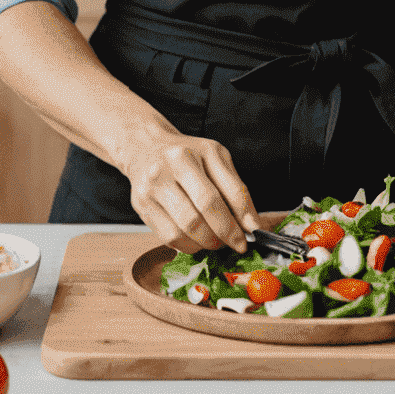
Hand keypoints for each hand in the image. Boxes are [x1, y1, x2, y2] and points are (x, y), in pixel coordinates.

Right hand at [117, 128, 259, 253]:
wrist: (146, 148)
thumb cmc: (187, 155)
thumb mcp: (216, 159)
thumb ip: (236, 189)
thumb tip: (252, 225)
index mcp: (196, 152)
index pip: (226, 190)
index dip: (241, 218)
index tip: (252, 235)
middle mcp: (170, 166)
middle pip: (205, 209)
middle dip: (225, 233)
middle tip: (234, 243)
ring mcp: (153, 186)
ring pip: (187, 227)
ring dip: (207, 242)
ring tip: (216, 241)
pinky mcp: (141, 205)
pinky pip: (169, 237)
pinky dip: (188, 245)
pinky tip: (196, 240)